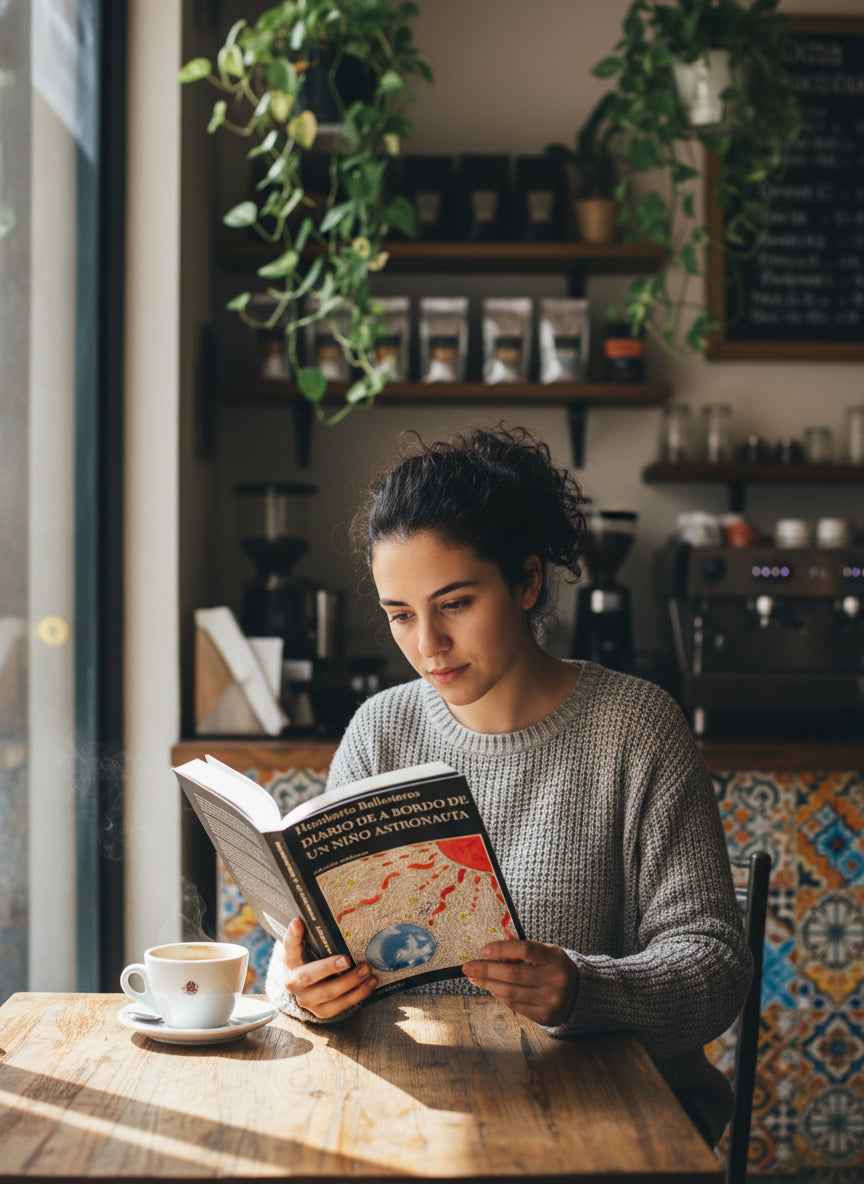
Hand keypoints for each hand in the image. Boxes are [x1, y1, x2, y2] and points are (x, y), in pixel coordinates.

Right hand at [281, 916, 377, 1018]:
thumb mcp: (302, 948)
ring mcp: (308, 1001)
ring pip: (329, 994)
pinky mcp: (322, 1011)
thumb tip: (300, 919)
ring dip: (351, 983)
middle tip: (348, 959)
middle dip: (329, 967)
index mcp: (290, 963)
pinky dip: (358, 994)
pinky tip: (370, 983)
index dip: (293, 935)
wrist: (304, 989)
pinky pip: (341, 1005)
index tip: (299, 922)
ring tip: (367, 971)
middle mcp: (294, 984)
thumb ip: (302, 935)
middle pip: (310, 976)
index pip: (289, 947)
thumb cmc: (307, 962)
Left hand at [462, 940, 577, 1026]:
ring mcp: (551, 1000)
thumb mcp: (546, 953)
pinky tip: (492, 989)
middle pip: (514, 974)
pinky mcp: (546, 1016)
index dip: (502, 949)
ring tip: (475, 978)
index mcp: (555, 957)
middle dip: (486, 970)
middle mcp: (555, 979)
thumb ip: (523, 952)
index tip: (483, 950)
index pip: (525, 949)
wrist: (580, 993)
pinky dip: (501, 996)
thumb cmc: (554, 967)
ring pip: (511, 993)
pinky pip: (516, 1006)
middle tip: (467, 967)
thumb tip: (489, 955)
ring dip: (489, 985)